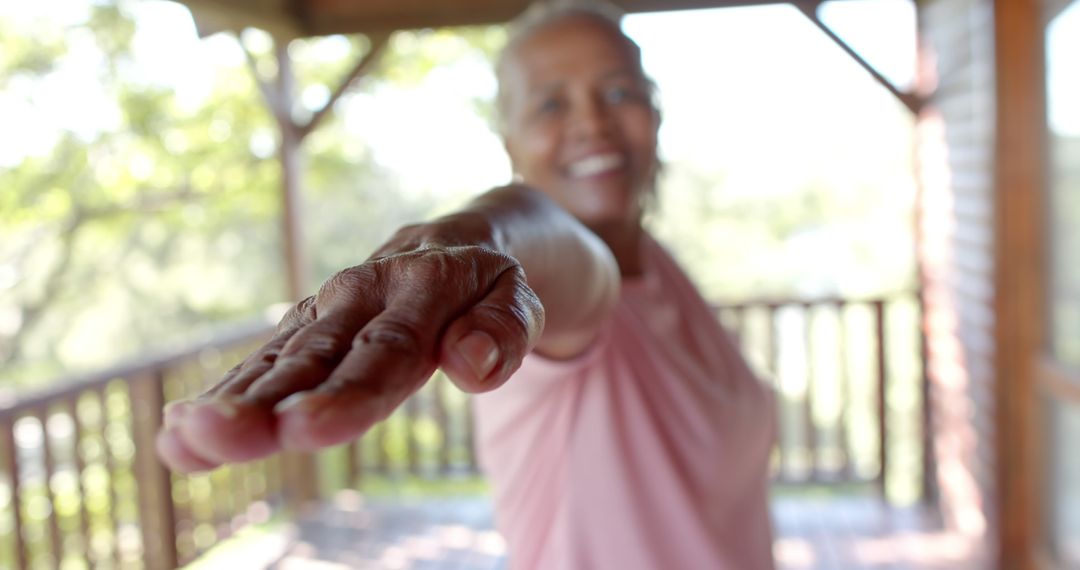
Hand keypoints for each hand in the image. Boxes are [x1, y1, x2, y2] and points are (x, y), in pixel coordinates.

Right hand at [156, 232, 544, 472]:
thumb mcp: (520, 298)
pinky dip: (225, 393)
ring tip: (182, 440)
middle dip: (264, 402)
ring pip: (276, 359)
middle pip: (313, 356)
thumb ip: (504, 330)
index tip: (303, 430)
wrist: (462, 241)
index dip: (345, 394)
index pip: (384, 351)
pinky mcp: (306, 326)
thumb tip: (473, 366)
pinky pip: (264, 362)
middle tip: (217, 436)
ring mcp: (327, 310)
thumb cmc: (490, 284)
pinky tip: (180, 434)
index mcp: (421, 288)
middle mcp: (362, 295)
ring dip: (229, 400)